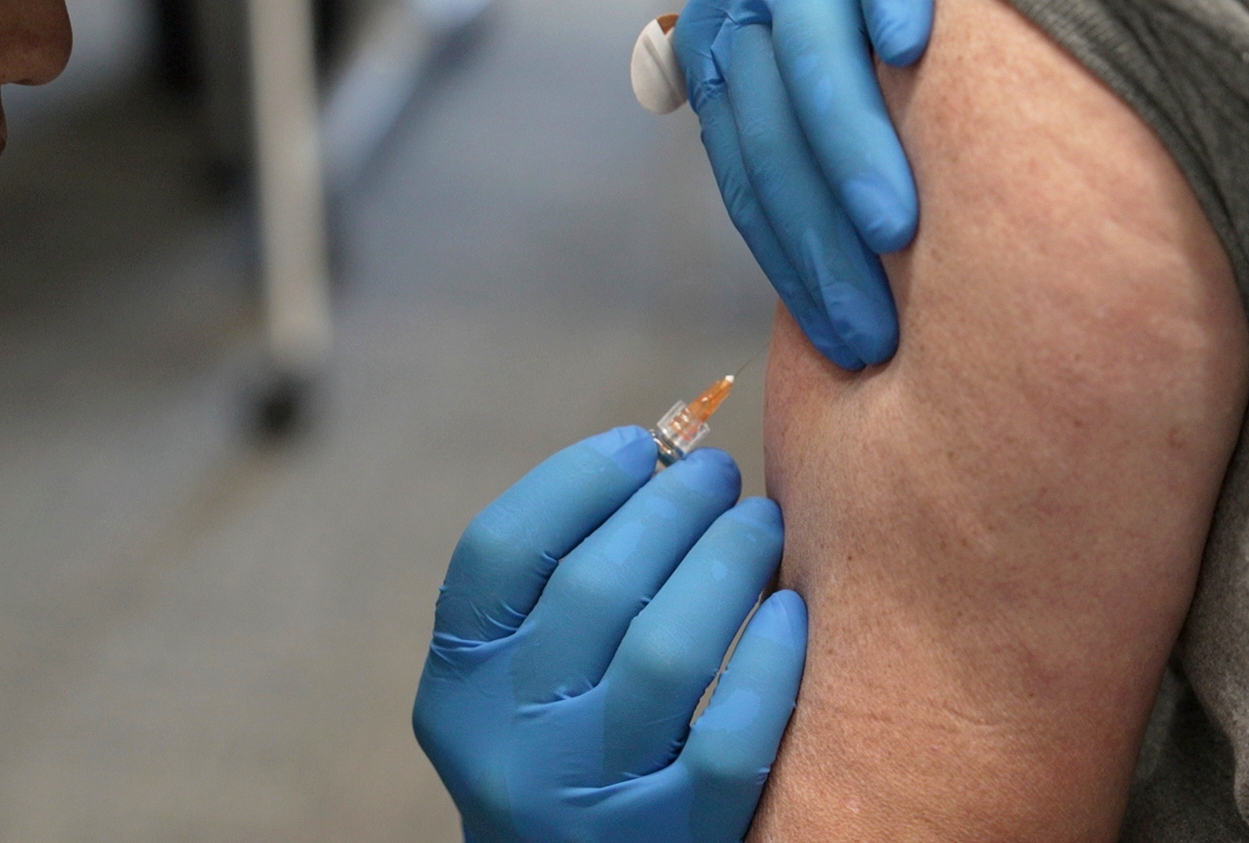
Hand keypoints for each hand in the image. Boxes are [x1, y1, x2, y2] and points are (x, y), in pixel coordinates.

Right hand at [413, 426, 807, 842]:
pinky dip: (767, 664)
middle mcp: (508, 742)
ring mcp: (587, 797)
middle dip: (670, 507)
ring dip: (725, 563)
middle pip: (594, 586)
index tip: (639, 445)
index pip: (500, 550)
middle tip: (717, 473)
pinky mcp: (670, 841)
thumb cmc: (564, 756)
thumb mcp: (522, 683)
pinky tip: (789, 613)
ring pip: (667, 651)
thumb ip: (559, 592)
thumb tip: (659, 466)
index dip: (574, 480)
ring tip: (758, 524)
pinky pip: (730, 739)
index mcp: (460, 686)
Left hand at [673, 0, 977, 367]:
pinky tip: (911, 47)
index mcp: (727, 53)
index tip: (844, 345)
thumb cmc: (875, 1)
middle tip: (876, 323)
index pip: (748, 176)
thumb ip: (809, 155)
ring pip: (811, 37)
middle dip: (818, 234)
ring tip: (896, 230)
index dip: (791, 265)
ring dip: (847, 137)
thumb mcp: (823, 76)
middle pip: (771, 124)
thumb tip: (835, 293)